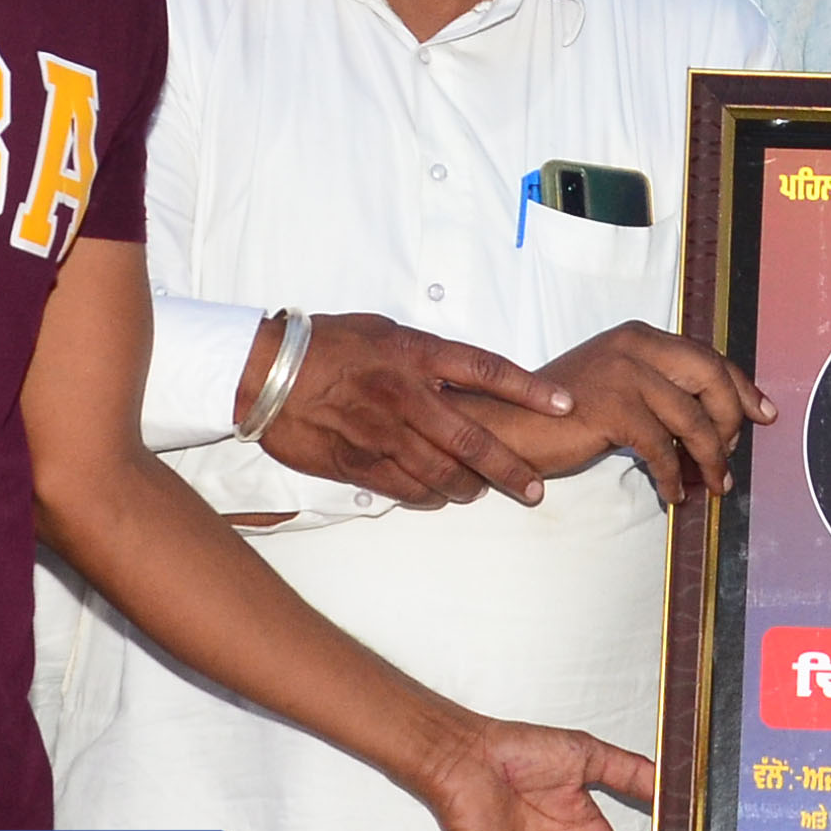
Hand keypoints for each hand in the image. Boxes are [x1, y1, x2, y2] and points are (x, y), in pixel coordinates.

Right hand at [261, 315, 576, 506]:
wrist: (266, 372)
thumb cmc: (327, 344)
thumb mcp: (384, 334)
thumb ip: (425, 357)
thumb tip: (463, 379)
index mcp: (414, 354)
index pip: (486, 370)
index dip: (530, 389)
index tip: (564, 404)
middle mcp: (404, 394)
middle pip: (472, 437)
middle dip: (509, 468)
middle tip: (533, 487)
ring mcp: (382, 433)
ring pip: (441, 472)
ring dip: (468, 487)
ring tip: (482, 491)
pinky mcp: (358, 462)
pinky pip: (405, 488)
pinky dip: (428, 496)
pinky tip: (439, 496)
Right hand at [510, 322, 771, 505]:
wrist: (509, 425)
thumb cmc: (561, 414)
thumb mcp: (617, 386)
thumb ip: (659, 389)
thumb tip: (714, 421)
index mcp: (639, 337)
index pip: (708, 357)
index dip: (741, 387)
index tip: (763, 413)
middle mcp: (635, 346)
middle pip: (711, 379)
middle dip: (732, 422)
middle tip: (734, 455)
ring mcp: (624, 374)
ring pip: (692, 420)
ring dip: (710, 459)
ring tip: (714, 484)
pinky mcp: (613, 407)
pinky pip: (663, 448)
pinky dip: (674, 476)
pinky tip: (674, 493)